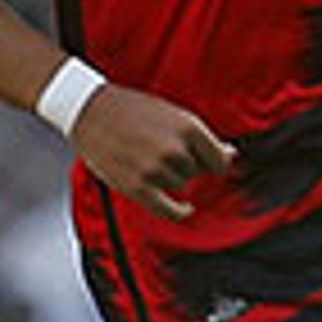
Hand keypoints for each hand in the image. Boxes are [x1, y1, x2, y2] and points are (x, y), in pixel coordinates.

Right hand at [68, 81, 232, 218]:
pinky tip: (186, 209)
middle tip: (163, 150)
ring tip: (150, 159)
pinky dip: (180, 212)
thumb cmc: (133, 109)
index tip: (211, 164)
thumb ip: (201, 138)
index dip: (216, 162)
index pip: (219, 159)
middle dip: (187, 165)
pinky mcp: (136, 187)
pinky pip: (169, 210)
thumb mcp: (173, 114)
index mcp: (188, 126)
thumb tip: (231, 155)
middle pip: (198, 172)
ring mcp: (155, 169)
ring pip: (181, 186)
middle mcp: (174, 149)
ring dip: (171, 178)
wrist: (90, 111)